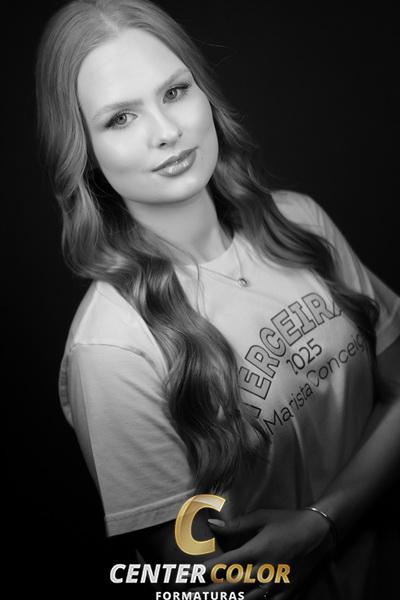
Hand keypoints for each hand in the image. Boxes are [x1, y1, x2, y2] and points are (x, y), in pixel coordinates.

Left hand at [188, 508, 332, 598]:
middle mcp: (264, 570)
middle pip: (231, 586)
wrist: (318, 532)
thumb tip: (213, 524)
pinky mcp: (286, 591)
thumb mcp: (261, 517)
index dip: (206, 572)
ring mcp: (276, 584)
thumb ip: (236, 525)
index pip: (225, 565)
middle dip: (208, 592)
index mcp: (257, 551)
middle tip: (189, 595)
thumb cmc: (287, 520)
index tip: (190, 576)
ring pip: (246, 599)